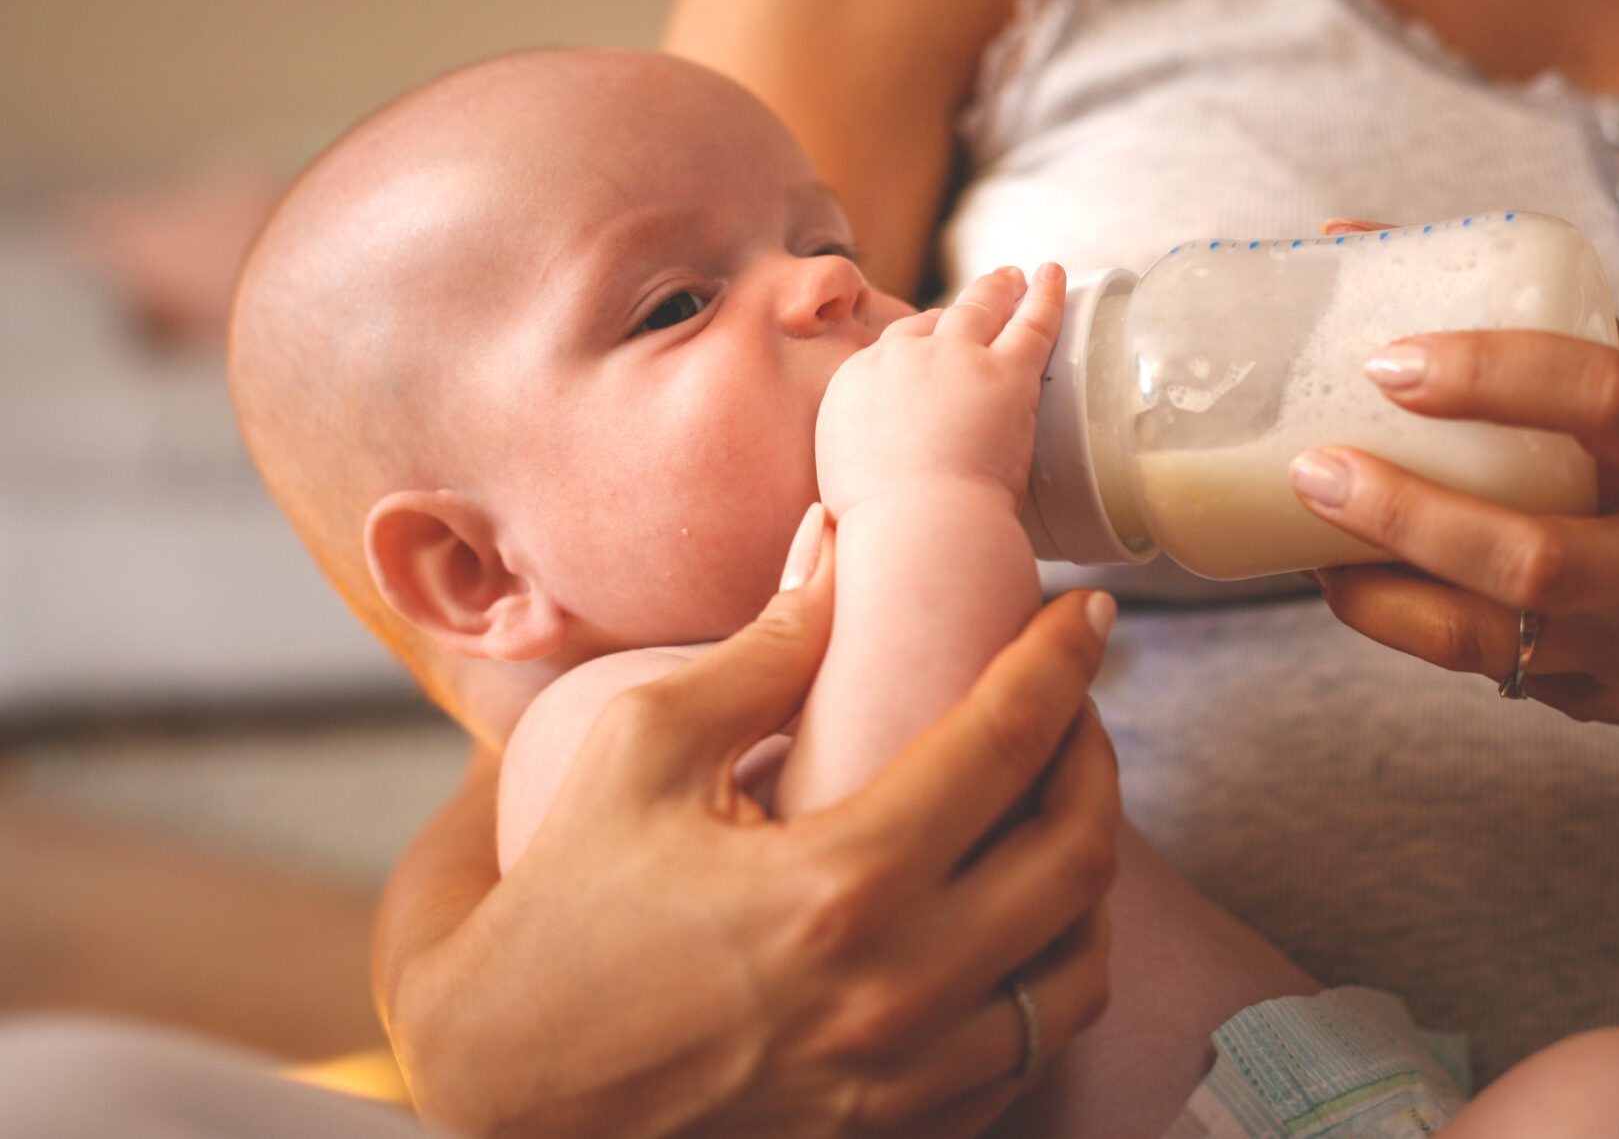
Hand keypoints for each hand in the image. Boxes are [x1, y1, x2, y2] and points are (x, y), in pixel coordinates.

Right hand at [378, 540, 1118, 1138]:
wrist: (506, 1092)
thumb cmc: (563, 915)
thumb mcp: (640, 754)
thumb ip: (760, 653)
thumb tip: (834, 552)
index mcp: (840, 883)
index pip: (1005, 744)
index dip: (1062, 663)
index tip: (1090, 613)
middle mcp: (896, 989)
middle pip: (1077, 861)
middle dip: (1099, 760)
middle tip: (1072, 706)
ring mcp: (903, 1077)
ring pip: (1075, 975)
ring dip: (1090, 881)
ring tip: (1055, 814)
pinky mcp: (890, 1127)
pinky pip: (1025, 1060)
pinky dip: (1044, 984)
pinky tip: (1014, 929)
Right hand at [817, 264, 1062, 514]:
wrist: (916, 524)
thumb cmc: (884, 525)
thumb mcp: (844, 480)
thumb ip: (862, 456)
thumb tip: (870, 468)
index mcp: (856, 382)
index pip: (892, 348)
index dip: (919, 342)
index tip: (933, 344)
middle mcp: (901, 358)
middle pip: (932, 319)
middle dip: (959, 305)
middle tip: (982, 291)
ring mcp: (956, 359)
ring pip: (979, 308)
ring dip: (998, 288)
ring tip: (1015, 276)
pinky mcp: (1007, 373)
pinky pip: (1031, 323)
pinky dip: (1046, 296)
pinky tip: (1054, 276)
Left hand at [1291, 327, 1618, 729]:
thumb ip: (1521, 320)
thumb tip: (1352, 239)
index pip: (1604, 396)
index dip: (1492, 375)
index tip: (1389, 362)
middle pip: (1537, 554)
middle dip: (1407, 514)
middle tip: (1314, 467)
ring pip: (1490, 637)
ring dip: (1378, 588)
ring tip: (1307, 529)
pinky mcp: (1593, 700)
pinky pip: (1478, 669)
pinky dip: (1396, 622)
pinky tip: (1345, 577)